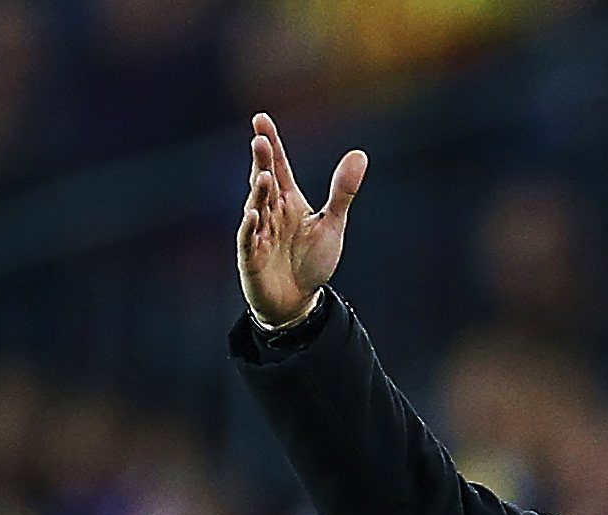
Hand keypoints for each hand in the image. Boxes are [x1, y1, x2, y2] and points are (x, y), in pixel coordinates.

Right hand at [239, 112, 367, 329]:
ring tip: (264, 175)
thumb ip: (342, 191)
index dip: (270, 143)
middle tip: (259, 140)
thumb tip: (359, 154)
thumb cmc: (311, 262)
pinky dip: (249, 228)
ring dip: (258, 192)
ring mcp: (258, 234)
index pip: (277, 165)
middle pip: (264, 181)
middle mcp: (270, 213)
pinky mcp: (252, 259)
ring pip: (256, 208)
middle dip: (261, 162)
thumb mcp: (332, 224)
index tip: (261, 119)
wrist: (298, 303)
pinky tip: (252, 215)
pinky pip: (248, 241)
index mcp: (288, 200)